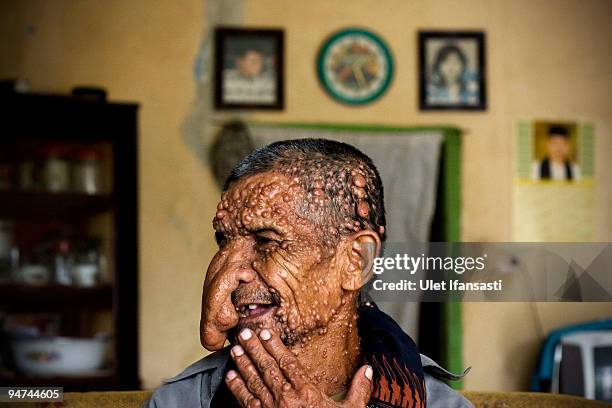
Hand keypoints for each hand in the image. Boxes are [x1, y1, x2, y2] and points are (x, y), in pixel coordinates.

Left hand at [225, 328, 372, 407]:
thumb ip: (358, 390)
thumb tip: (367, 370)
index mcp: (307, 393)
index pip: (288, 362)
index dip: (275, 345)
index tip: (266, 332)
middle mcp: (287, 399)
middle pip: (267, 368)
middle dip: (254, 348)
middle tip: (243, 333)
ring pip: (254, 382)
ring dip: (243, 364)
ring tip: (235, 349)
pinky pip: (247, 402)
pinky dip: (237, 389)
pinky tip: (230, 377)